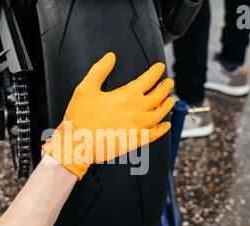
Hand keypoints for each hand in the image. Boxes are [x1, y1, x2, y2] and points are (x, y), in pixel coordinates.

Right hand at [42, 52, 174, 179]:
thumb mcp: (86, 88)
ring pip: (160, 114)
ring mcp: (138, 127)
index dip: (156, 71)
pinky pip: (154, 134)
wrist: (78, 144)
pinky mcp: (136, 140)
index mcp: (127, 96)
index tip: (159, 67)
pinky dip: (162, 129)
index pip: (148, 79)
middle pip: (158, 96)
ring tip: (170, 99)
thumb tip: (111, 57)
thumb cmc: (80, 117)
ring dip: (167, 105)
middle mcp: (137, 110)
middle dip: (165, 86)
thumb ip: (100, 70)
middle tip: (168, 82)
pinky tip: (166, 125)